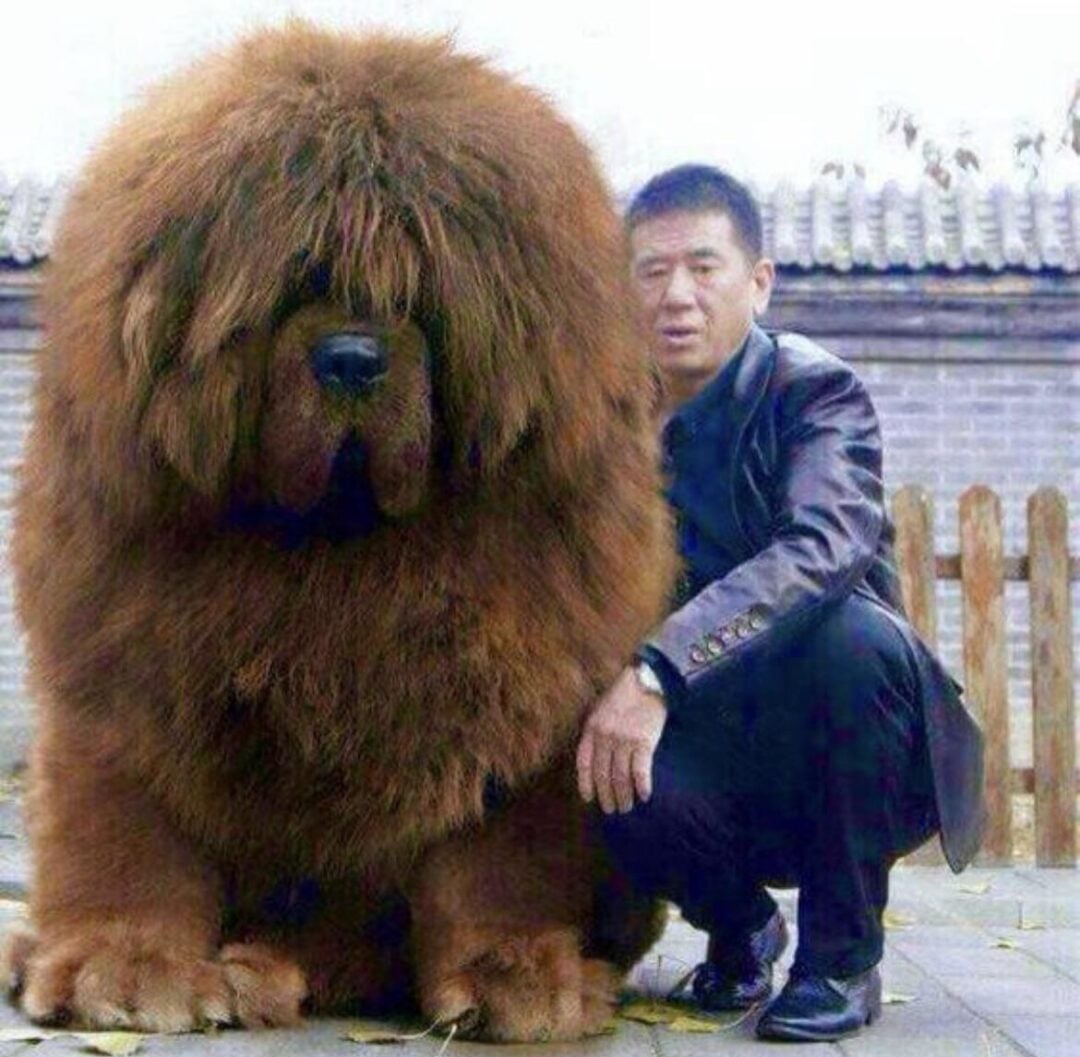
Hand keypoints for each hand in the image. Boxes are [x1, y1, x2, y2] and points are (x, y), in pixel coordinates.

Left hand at [576, 667, 666, 813]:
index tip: (590, 799)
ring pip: (620, 777)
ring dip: (624, 796)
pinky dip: (642, 786)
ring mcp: (624, 740)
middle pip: (603, 775)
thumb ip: (596, 732)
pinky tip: (645, 796)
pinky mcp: (644, 742)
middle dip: (607, 796)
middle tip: (612, 810)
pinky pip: (640, 771)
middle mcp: (605, 737)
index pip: (584, 763)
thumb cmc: (624, 696)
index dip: (586, 783)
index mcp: (592, 728)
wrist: (647, 681)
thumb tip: (598, 759)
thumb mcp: (600, 710)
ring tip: (627, 807)